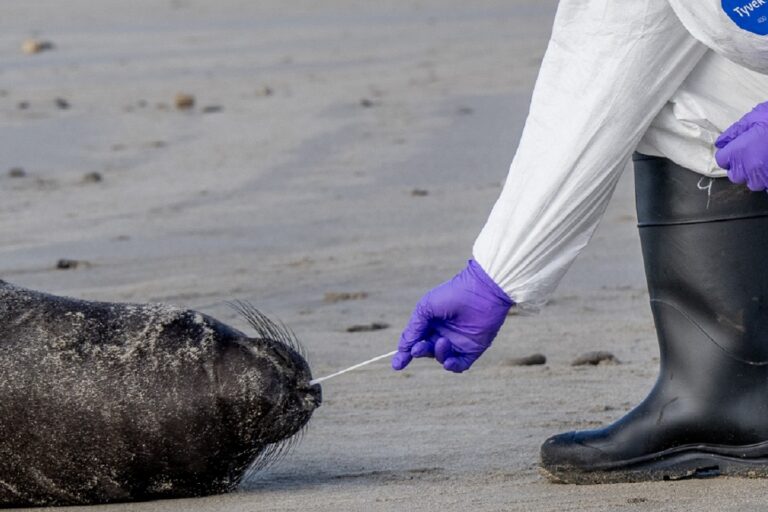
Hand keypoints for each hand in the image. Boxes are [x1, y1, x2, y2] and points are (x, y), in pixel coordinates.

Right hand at [392, 260, 512, 372]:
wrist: (481, 291)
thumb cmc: (452, 295)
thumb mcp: (425, 309)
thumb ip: (414, 329)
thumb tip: (403, 349)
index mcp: (430, 324)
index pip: (415, 341)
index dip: (404, 353)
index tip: (396, 364)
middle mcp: (443, 334)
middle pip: (426, 351)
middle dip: (420, 351)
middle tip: (418, 348)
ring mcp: (458, 343)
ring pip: (441, 358)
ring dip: (438, 354)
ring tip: (442, 341)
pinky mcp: (473, 349)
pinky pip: (459, 365)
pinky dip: (452, 366)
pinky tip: (448, 361)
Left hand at [716, 102, 767, 191]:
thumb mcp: (753, 118)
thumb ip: (734, 132)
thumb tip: (721, 143)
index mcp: (739, 152)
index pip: (722, 160)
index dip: (728, 153)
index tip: (736, 148)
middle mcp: (750, 168)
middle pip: (736, 175)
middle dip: (740, 166)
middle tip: (752, 154)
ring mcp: (765, 177)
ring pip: (753, 183)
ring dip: (756, 174)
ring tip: (765, 160)